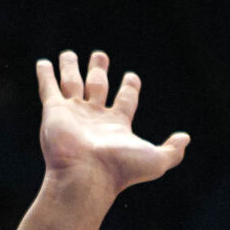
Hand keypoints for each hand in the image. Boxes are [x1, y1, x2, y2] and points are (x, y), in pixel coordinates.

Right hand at [35, 50, 188, 198]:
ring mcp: (73, 113)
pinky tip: (43, 63)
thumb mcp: (156, 160)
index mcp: (117, 125)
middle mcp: (94, 117)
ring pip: (72, 83)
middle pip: (97, 86)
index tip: (132, 77)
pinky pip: (48, 88)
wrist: (87, 176)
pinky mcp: (54, 111)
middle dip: (99, 70)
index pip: (125, 100)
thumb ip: (173, 151)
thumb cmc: (121, 169)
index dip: (129, 88)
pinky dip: (45, 75)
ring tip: (69, 53)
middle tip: (100, 55)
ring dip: (70, 67)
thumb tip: (186, 138)